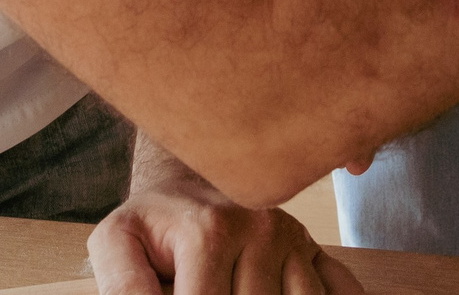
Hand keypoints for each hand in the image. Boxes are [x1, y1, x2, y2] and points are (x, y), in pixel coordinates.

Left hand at [88, 167, 362, 294]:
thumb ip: (124, 287)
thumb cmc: (152, 220)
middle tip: (216, 287)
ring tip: (242, 291)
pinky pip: (341, 289)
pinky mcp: (313, 248)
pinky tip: (294, 291)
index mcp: (212, 231)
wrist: (188, 175)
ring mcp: (294, 237)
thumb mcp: (117, 245)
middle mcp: (263, 229)